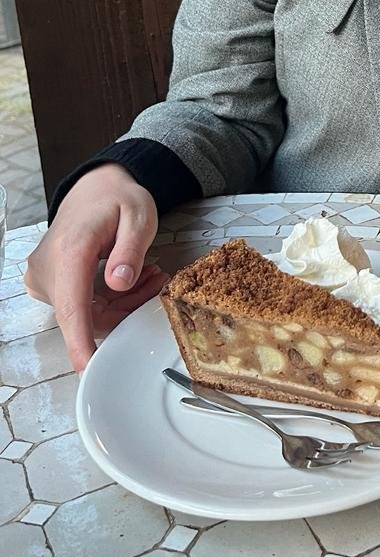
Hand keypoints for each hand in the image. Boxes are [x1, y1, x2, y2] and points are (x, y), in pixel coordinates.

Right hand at [23, 165, 167, 371]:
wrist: (94, 188)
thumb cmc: (117, 198)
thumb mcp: (138, 215)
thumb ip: (130, 249)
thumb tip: (120, 284)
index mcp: (70, 251)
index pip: (72, 306)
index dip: (80, 340)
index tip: (87, 368)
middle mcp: (48, 268)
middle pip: (86, 315)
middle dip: (125, 309)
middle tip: (156, 281)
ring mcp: (45, 278)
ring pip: (86, 314)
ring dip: (120, 303)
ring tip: (148, 275)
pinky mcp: (49, 284)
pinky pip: (80, 306)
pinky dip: (108, 300)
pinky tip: (128, 279)